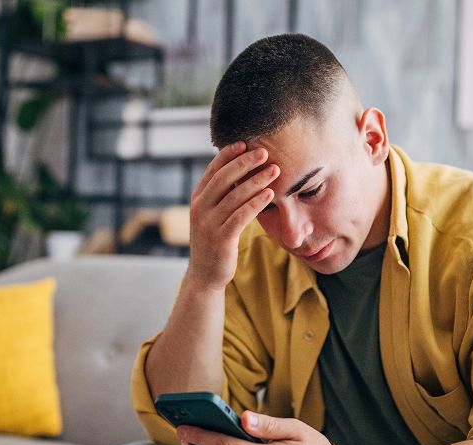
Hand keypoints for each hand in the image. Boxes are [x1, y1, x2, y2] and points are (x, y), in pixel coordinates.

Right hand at [187, 141, 279, 291]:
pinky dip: (256, 203)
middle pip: (223, 179)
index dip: (228, 155)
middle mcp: (200, 209)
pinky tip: (270, 195)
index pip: (212, 170)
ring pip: (235, 196)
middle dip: (245, 164)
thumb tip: (241, 170)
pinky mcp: (221, 239)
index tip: (245, 142)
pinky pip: (241, 216)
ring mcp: (209, 224)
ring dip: (256, 181)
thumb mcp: (213, 214)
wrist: (205, 274)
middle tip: (264, 152)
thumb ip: (222, 195)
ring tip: (275, 171)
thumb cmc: (215, 239)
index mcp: (198, 199)